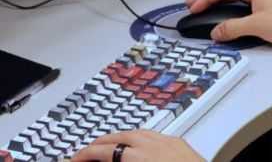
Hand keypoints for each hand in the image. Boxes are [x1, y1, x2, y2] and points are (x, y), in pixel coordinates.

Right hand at [70, 131, 202, 161]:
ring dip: (117, 139)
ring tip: (107, 148)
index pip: (101, 151)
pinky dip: (138, 137)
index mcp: (135, 158)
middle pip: (116, 137)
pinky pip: (152, 134)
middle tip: (85, 154)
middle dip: (98, 145)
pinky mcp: (178, 141)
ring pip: (135, 132)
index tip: (75, 160)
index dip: (83, 155)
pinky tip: (136, 145)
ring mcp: (165, 140)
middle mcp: (150, 144)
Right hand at [185, 0, 271, 45]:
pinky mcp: (269, 7)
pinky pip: (244, 5)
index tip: (192, 7)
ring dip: (220, 3)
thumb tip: (215, 31)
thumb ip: (233, 28)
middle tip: (192, 5)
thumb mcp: (258, 26)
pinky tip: (227, 17)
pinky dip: (231, 10)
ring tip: (205, 10)